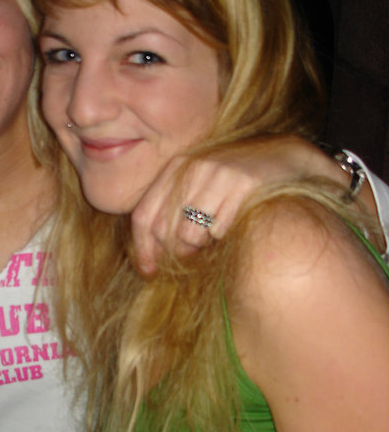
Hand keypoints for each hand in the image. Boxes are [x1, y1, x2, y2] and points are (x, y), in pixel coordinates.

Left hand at [131, 136, 321, 275]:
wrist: (288, 159)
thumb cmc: (240, 184)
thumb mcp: (202, 189)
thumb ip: (175, 213)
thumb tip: (152, 258)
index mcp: (176, 168)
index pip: (143, 215)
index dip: (143, 250)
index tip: (150, 272)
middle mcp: (192, 169)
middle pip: (164, 231)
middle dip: (177, 254)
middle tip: (197, 255)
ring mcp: (217, 174)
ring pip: (189, 234)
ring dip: (203, 247)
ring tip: (219, 236)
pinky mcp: (243, 184)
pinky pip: (220, 230)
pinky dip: (225, 238)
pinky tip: (237, 226)